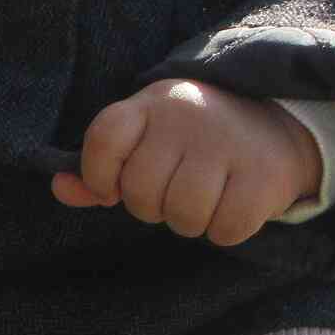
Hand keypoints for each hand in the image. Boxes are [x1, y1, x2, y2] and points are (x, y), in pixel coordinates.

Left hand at [52, 79, 323, 245]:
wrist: (274, 124)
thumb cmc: (193, 141)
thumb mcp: (145, 138)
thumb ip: (100, 167)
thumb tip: (60, 188)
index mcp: (152, 103)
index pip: (104, 140)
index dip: (99, 176)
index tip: (114, 187)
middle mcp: (188, 116)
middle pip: (140, 192)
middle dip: (152, 206)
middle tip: (175, 189)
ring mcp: (227, 143)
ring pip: (182, 216)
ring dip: (189, 222)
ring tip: (205, 197)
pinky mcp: (263, 175)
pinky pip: (223, 230)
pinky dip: (225, 230)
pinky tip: (232, 204)